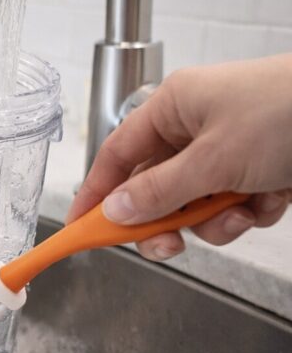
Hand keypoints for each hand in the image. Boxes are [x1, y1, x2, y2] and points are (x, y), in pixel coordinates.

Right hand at [67, 54, 291, 260]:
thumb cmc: (288, 110)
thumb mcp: (213, 160)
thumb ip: (159, 192)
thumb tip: (115, 212)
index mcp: (173, 108)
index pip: (116, 156)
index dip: (96, 194)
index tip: (81, 228)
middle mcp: (196, 126)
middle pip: (155, 187)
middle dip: (166, 219)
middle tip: (169, 244)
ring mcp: (230, 147)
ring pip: (196, 202)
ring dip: (216, 218)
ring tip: (242, 211)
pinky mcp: (260, 166)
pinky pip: (234, 203)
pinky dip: (250, 210)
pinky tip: (272, 199)